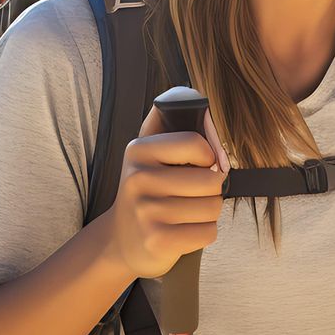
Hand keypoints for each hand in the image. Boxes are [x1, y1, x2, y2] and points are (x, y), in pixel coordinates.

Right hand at [108, 104, 227, 279]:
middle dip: (212, 190)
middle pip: (211, 180)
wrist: (122, 240)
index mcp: (139, 151)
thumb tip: (192, 93)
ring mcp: (147, 212)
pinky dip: (204, 233)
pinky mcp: (158, 241)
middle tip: (193, 195)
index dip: (210, 158)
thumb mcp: (148, 153)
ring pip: (212, 207)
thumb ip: (168, 120)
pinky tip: (184, 231)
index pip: (197, 144)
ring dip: (209, 212)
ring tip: (187, 213)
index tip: (202, 165)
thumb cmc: (147, 191)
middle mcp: (139, 179)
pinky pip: (208, 232)